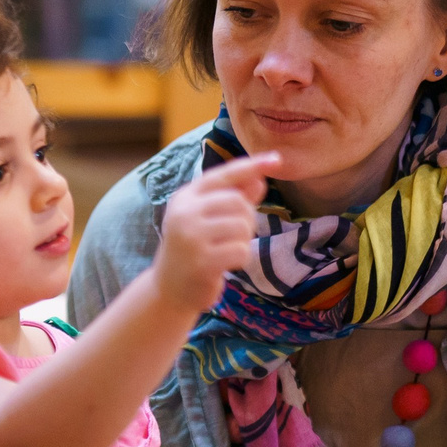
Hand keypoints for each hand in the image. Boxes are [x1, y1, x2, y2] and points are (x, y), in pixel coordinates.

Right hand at [155, 153, 278, 313]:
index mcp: (185, 197)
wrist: (169, 288)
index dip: (252, 166)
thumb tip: (259, 179)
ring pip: (242, 226)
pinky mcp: (201, 261)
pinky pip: (241, 250)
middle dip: (246, 218)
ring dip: (243, 240)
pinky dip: (240, 258)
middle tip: (233, 235)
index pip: (224, 175)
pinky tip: (226, 264)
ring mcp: (191, 237)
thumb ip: (233, 197)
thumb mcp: (209, 218)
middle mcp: (184, 213)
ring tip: (227, 249)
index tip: (276, 159)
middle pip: (238, 201)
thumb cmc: (193, 248)